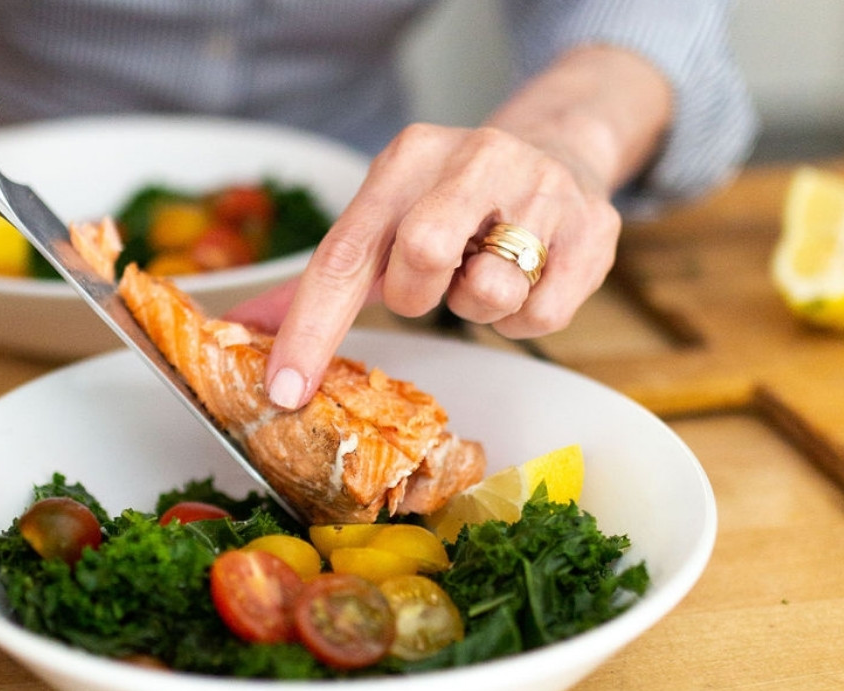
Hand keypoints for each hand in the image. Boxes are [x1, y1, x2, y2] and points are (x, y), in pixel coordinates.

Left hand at [226, 45, 670, 410]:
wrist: (560, 148)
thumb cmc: (455, 200)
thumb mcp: (388, 216)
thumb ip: (324, 277)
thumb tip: (248, 327)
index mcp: (408, 158)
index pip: (345, 252)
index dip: (311, 328)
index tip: (285, 389)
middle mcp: (476, 158)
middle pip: (421, 258)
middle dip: (418, 295)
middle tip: (434, 283)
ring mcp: (542, 190)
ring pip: (487, 294)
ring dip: (475, 305)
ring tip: (485, 270)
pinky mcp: (594, 229)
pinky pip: (540, 317)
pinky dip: (523, 317)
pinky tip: (526, 279)